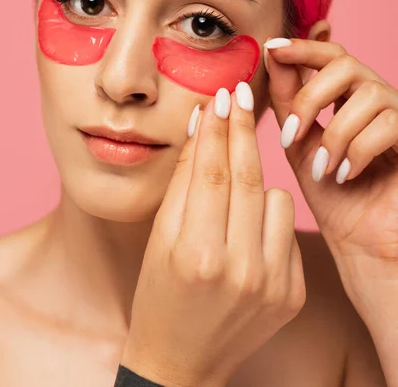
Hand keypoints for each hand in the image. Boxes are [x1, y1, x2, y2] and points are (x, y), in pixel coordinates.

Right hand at [120, 85, 305, 386]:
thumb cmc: (158, 296)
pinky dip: (269, 218)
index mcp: (197, 255)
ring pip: (278, 197)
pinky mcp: (294, 291)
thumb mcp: (159, 238)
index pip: (211, 172)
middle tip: (239, 93)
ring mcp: (274, 283)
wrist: (182, 360)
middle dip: (242, 129)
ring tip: (232, 197)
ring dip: (256, 184)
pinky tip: (247, 232)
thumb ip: (183, 182)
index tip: (218, 96)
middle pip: (248, 177)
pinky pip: (288, 229)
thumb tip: (202, 127)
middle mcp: (242, 269)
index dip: (215, 129)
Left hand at [264, 37, 397, 270]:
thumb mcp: (300, 142)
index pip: (329, 55)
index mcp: (347, 97)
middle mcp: (376, 99)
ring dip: (336, 134)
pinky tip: (347, 175)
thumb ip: (288, 101)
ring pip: (367, 94)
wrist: (361, 242)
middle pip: (346, 63)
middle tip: (291, 134)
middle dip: (311, 96)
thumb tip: (271, 55)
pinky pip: (390, 124)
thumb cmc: (331, 195)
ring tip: (323, 169)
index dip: (302, 48)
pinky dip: (359, 150)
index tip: (271, 49)